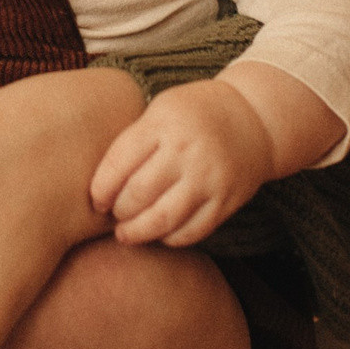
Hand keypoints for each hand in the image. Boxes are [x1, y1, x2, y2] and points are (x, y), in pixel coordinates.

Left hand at [88, 61, 345, 246]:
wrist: (254, 118)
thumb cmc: (193, 114)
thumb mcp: (161, 110)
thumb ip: (134, 140)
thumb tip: (98, 185)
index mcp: (163, 123)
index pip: (119, 163)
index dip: (100, 189)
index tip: (96, 200)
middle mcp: (187, 151)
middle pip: (138, 194)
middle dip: (118, 211)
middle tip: (113, 215)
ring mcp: (209, 178)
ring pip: (163, 219)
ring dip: (138, 233)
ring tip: (126, 233)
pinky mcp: (226, 200)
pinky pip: (191, 231)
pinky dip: (169, 238)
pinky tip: (159, 234)